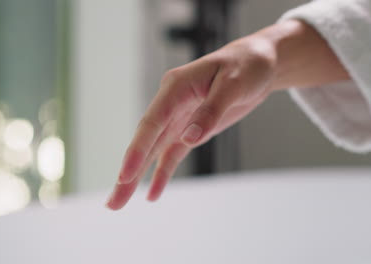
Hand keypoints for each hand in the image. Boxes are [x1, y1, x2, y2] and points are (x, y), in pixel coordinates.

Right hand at [105, 20, 348, 209]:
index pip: (152, 122)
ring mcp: (179, 118)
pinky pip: (172, 154)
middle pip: (145, 141)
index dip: (137, 150)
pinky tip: (153, 193)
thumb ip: (210, 111)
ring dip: (137, 176)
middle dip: (128, 172)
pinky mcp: (190, 128)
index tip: (125, 175)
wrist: (257, 63)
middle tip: (113, 202)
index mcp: (176, 87)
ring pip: (153, 151)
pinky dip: (162, 173)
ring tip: (118, 202)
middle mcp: (171, 103)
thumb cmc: (246, 67)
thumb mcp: (233, 85)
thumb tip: (189, 138)